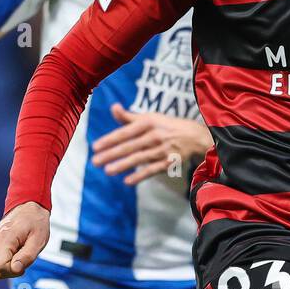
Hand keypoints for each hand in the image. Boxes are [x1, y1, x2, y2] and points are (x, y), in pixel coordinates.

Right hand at [0, 201, 48, 278]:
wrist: (27, 209)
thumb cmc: (35, 223)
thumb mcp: (38, 241)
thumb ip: (26, 256)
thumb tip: (15, 269)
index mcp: (4, 238)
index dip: (13, 270)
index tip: (23, 261)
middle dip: (11, 270)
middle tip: (22, 257)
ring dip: (8, 266)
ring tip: (18, 252)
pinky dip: (4, 262)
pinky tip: (13, 251)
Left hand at [91, 104, 213, 185]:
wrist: (195, 136)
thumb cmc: (166, 126)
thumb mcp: (149, 118)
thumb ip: (129, 117)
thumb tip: (113, 107)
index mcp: (148, 122)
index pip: (125, 132)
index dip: (109, 140)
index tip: (95, 147)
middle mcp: (155, 135)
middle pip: (129, 146)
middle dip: (111, 154)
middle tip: (95, 161)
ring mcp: (162, 150)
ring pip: (139, 158)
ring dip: (123, 165)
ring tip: (108, 171)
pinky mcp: (169, 162)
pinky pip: (152, 170)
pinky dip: (140, 175)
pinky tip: (127, 181)